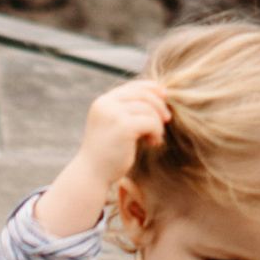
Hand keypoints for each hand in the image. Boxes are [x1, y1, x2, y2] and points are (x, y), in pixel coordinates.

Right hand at [34, 77, 171, 239]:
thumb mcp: (114, 125)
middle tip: (167, 119)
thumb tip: (157, 96)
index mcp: (103, 102)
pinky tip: (152, 143)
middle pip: (143, 94)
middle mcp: (106, 104)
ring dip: (157, 123)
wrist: (92, 174)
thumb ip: (127, 111)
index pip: (132, 86)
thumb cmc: (107, 152)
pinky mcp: (123, 127)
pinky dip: (157, 132)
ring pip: (148, 109)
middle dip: (159, 105)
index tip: (165, 96)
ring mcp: (113, 114)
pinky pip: (151, 122)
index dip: (151, 88)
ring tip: (154, 138)